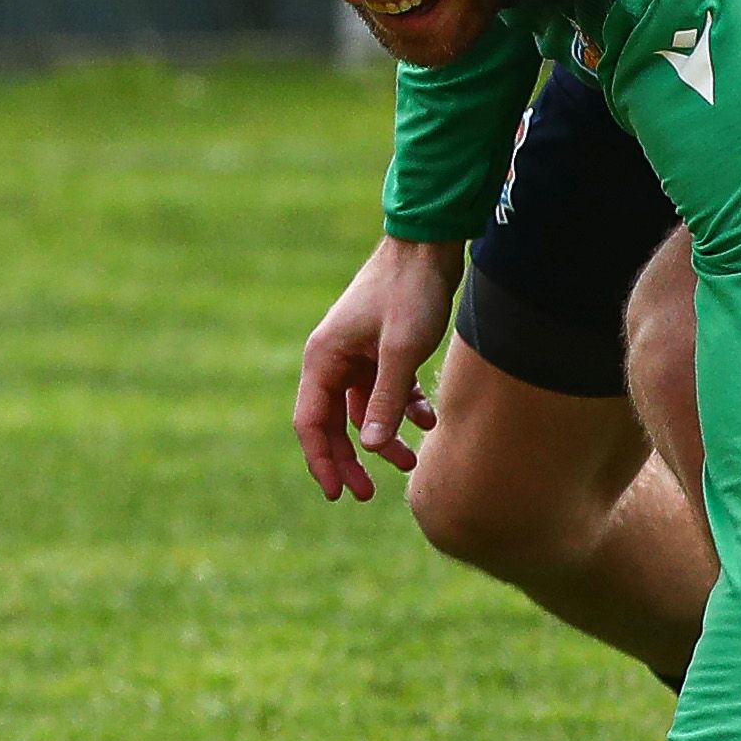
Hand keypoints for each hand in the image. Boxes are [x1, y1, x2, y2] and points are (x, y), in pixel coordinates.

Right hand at [291, 236, 462, 499]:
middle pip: (333, 423)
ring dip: (385, 437)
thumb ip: (387, 400)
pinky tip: (429, 421)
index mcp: (323, 359)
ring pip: (363, 412)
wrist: (429, 246)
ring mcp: (356, 355)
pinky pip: (385, 393)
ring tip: (412, 461)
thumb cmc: (410, 293)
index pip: (311, 423)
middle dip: (351, 459)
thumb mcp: (401, 352)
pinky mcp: (381, 350)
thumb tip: (373, 448)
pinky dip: (404, 409)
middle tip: (367, 494)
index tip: (338, 494)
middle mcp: (333, 360)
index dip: (322, 461)